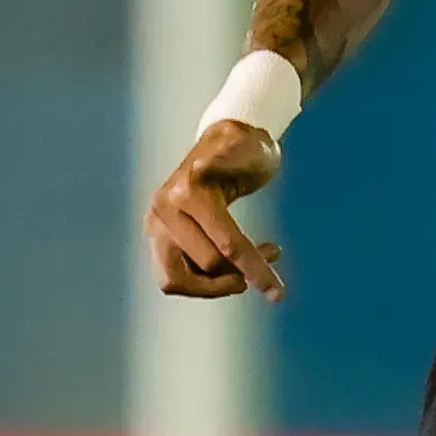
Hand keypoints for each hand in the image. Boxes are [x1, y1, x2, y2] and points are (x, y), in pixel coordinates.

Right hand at [148, 121, 287, 300]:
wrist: (225, 140)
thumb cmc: (245, 146)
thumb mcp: (248, 147)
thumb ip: (229, 157)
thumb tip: (202, 168)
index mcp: (186, 194)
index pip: (226, 244)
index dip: (255, 270)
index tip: (279, 294)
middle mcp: (163, 212)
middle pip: (206, 266)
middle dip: (241, 271)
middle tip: (270, 255)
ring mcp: (156, 227)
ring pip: (178, 280)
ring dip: (215, 285)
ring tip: (244, 272)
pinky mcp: (158, 239)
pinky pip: (175, 278)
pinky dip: (202, 281)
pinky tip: (229, 269)